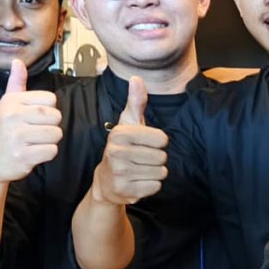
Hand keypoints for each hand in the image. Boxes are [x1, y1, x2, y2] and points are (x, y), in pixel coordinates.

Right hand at [0, 59, 61, 183]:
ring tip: (33, 143)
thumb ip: (16, 84)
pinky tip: (33, 153)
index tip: (33, 117)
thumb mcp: (5, 105)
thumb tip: (18, 62)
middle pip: (56, 116)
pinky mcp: (23, 155)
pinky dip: (46, 154)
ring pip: (56, 134)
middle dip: (51, 126)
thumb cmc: (1, 132)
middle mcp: (12, 116)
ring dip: (49, 141)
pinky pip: (52, 151)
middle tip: (35, 132)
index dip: (48, 110)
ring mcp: (16, 136)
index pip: (51, 99)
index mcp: (11, 102)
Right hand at [90, 77, 168, 204]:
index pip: (162, 139)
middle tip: (141, 159)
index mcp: (119, 134)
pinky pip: (156, 186)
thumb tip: (136, 78)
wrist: (106, 181)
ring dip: (155, 172)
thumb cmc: (123, 148)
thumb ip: (136, 101)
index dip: (159, 143)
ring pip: (161, 172)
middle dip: (157, 159)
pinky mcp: (126, 190)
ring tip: (140, 170)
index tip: (145, 144)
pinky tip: (138, 181)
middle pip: (162, 157)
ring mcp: (120, 173)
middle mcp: (116, 152)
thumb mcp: (128, 123)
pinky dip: (151, 185)